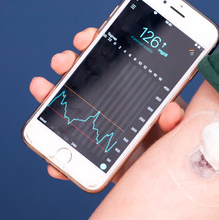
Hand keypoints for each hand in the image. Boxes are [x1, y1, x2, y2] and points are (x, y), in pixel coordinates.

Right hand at [29, 27, 185, 180]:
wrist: (165, 182)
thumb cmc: (173, 148)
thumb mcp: (177, 131)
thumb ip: (175, 122)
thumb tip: (171, 112)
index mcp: (136, 90)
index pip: (116, 58)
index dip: (98, 43)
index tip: (86, 37)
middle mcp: (113, 103)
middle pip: (88, 76)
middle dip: (71, 63)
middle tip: (63, 60)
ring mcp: (98, 126)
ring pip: (70, 105)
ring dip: (51, 95)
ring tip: (41, 87)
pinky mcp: (94, 155)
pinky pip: (72, 151)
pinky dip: (59, 155)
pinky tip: (53, 160)